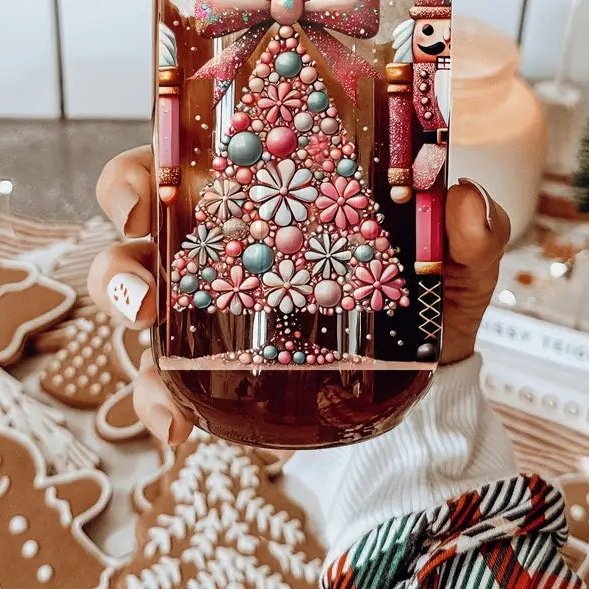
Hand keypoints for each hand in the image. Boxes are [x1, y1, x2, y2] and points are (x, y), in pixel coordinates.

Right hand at [87, 145, 509, 446]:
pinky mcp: (210, 375)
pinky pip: (159, 386)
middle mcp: (220, 245)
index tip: (148, 185)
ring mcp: (206, 310)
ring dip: (121, 301)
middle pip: (136, 222)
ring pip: (131, 294)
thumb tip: (462, 200)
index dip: (148, 165)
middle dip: (118, 233)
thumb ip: (470, 231)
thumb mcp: (453, 266)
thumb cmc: (422, 302)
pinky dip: (155, 404)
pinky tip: (176, 427)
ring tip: (144, 324)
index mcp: (263, 197)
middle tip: (140, 258)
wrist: (424, 394)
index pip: (186, 161)